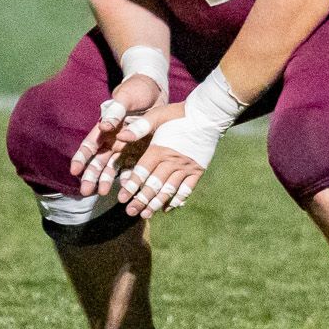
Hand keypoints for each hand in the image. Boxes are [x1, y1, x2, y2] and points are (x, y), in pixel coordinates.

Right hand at [69, 72, 166, 196]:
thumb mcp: (126, 97)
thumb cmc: (136, 90)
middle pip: (99, 160)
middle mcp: (113, 139)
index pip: (90, 145)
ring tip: (103, 193)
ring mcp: (127, 146)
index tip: (74, 170)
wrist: (156, 90)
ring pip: (113, 166)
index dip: (81, 158)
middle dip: (91, 176)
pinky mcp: (141, 150)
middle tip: (86, 191)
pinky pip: (134, 166)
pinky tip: (129, 188)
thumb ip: (116, 111)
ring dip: (107, 179)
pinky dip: (130, 176)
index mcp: (106, 127)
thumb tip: (103, 126)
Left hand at [114, 69, 246, 216]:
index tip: (121, 198)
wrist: (208, 114)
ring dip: (157, 204)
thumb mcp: (156, 116)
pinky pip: (187, 190)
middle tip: (130, 212)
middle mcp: (172, 161)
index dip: (131, 186)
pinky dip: (177, 200)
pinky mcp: (198, 170)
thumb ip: (139, 127)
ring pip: (169, 190)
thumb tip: (121, 136)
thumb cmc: (178, 114)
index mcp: (159, 149)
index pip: (142, 172)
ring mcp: (186, 167)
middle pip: (154, 185)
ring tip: (146, 214)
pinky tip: (168, 208)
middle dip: (141, 200)